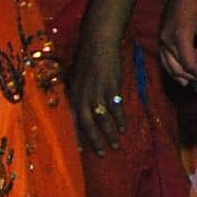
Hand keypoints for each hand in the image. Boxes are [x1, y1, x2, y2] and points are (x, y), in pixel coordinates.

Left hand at [64, 26, 128, 155]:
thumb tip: (77, 108)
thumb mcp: (75, 77)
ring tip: (116, 145)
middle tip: (102, 154)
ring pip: (103, 119)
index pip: (73, 121)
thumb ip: (77, 93)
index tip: (81, 151)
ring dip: (109, 134)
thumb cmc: (86, 58)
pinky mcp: (110, 87)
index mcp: (72, 95)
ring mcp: (96, 92)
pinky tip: (124, 128)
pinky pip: (116, 108)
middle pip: (88, 124)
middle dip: (95, 141)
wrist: (97, 42)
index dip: (78, 136)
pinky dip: (120, 119)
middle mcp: (82, 96)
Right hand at [159, 0, 196, 90]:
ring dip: (185, 74)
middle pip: (179, 68)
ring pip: (170, 67)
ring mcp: (161, 40)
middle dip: (196, 76)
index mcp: (179, 36)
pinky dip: (175, 69)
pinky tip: (184, 77)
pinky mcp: (161, 38)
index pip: (190, 64)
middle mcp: (166, 41)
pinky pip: (166, 60)